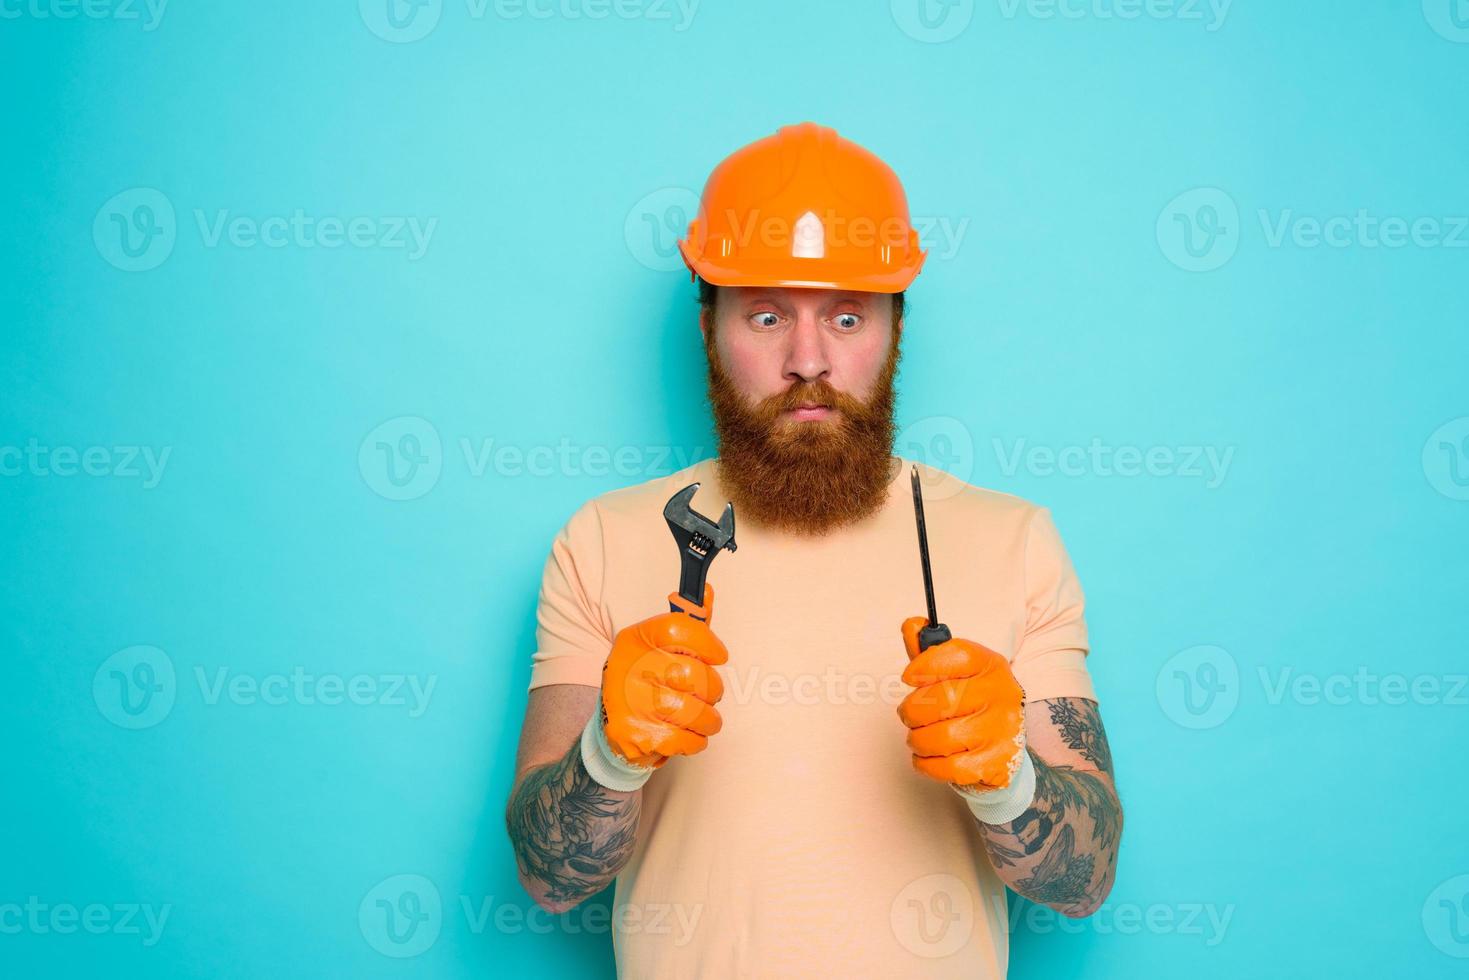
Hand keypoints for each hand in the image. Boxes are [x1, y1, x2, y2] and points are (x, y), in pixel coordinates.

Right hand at [600, 584, 727, 768]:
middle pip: (692, 673)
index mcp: (635, 640)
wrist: (613, 729)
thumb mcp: (661, 647)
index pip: (678, 628)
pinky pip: (686, 739)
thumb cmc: (647, 682)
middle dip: (712, 689)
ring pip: (694, 711)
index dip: (707, 643)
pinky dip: (695, 740)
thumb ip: (689, 623)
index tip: (719, 656)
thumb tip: (708, 592)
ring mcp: (629, 703)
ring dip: (708, 719)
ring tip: (703, 718)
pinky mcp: (635, 735)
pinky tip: (687, 735)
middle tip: (708, 694)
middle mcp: (628, 668)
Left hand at [897, 617, 1025, 790]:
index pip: (958, 654)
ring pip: (939, 737)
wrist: (1003, 749)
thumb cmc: (970, 705)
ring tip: (920, 737)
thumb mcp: (953, 674)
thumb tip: (911, 625)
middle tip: (909, 715)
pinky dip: (927, 764)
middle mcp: (1002, 694)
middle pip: (940, 699)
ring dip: (917, 740)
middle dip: (912, 711)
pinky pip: (947, 767)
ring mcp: (1002, 730)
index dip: (926, 664)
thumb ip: (929, 652)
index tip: (908, 677)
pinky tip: (930, 756)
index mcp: (991, 665)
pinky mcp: (997, 763)